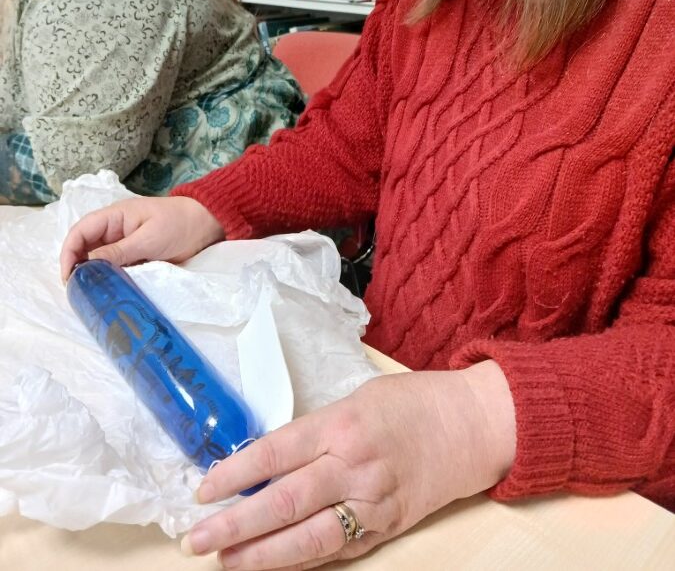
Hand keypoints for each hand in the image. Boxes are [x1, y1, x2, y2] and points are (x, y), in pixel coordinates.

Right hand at [59, 195, 224, 280]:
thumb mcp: (148, 238)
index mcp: (113, 217)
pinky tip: (107, 292)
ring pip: (97, 261)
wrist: (205, 225)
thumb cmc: (178, 224)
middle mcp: (113, 230)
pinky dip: (108, 279)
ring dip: (92, 276)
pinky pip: (114, 268)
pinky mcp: (133, 257)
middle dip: (76, 267)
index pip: (80, 232)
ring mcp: (123, 244)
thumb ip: (119, 251)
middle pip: (84, 248)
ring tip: (89, 295)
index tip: (67, 276)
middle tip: (77, 291)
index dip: (68, 252)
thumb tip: (88, 265)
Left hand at [181, 361, 515, 568]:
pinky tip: (273, 568)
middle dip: (235, 525)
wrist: (471, 425)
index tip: (202, 491)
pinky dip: (302, 562)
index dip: (234, 474)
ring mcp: (373, 502)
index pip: (275, 452)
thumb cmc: (410, 403)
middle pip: (284, 501)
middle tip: (196, 539)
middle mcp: (354, 466)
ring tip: (225, 563)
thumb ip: (314, 431)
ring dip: (262, 556)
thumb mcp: (355, 400)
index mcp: (342, 425)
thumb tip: (266, 461)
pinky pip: (338, 550)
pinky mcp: (388, 526)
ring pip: (308, 538)